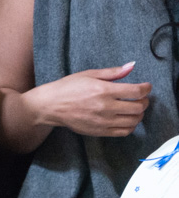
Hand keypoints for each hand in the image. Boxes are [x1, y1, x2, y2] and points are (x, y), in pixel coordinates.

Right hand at [25, 63, 150, 136]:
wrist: (52, 105)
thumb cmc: (68, 87)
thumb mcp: (88, 74)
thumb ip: (112, 72)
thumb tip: (131, 66)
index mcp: (103, 90)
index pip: (136, 91)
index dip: (146, 88)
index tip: (146, 87)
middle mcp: (106, 107)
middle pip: (138, 107)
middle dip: (144, 101)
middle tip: (141, 97)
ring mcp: (104, 121)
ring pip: (134, 120)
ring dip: (139, 113)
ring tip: (134, 108)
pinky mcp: (101, 131)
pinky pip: (124, 131)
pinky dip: (131, 125)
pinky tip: (126, 118)